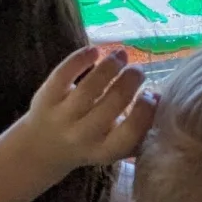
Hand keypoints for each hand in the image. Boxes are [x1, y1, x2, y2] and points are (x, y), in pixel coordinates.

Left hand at [18, 46, 155, 173]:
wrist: (41, 149)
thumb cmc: (88, 144)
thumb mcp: (111, 146)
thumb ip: (136, 131)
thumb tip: (159, 98)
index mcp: (104, 150)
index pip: (129, 133)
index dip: (145, 111)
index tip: (152, 94)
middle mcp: (82, 135)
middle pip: (112, 103)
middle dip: (130, 81)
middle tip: (139, 70)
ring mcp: (61, 116)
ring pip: (90, 86)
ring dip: (110, 66)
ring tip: (122, 54)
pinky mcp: (45, 98)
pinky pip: (63, 74)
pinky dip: (81, 58)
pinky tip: (95, 50)